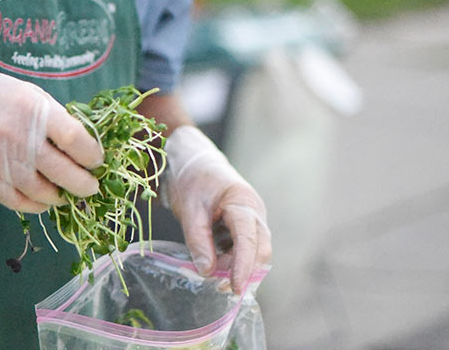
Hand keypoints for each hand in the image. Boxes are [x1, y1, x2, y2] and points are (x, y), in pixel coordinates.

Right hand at [0, 59, 102, 211]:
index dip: (92, 155)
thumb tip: (83, 144)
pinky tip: (45, 199)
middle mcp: (19, 138)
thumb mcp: (27, 93)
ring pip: (43, 193)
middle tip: (91, 185)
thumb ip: (55, 117)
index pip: (76, 140)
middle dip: (84, 184)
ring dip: (61, 196)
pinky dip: (38, 205)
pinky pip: (20, 203)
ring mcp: (1, 164)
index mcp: (33, 110)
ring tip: (67, 192)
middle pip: (64, 172)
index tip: (97, 160)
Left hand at [162, 125, 270, 293]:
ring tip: (213, 277)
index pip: (249, 240)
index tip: (234, 288)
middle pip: (260, 250)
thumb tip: (206, 272)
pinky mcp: (244, 226)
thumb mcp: (189, 208)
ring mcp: (251, 219)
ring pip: (253, 253)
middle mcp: (254, 212)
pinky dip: (232, 261)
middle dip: (244, 272)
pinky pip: (243, 249)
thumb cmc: (192, 179)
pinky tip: (215, 265)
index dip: (243, 267)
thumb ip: (198, 240)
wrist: (192, 160)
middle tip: (220, 288)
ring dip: (236, 268)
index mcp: (243, 202)